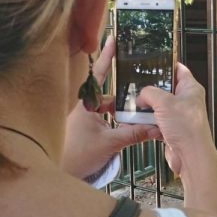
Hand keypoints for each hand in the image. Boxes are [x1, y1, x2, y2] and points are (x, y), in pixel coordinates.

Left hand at [61, 36, 160, 181]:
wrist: (60, 176)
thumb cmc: (76, 156)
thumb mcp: (109, 144)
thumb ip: (133, 134)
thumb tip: (156, 127)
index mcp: (85, 104)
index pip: (98, 74)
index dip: (106, 56)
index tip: (113, 40)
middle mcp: (83, 107)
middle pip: (108, 94)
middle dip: (126, 94)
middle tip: (143, 87)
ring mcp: (83, 118)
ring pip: (108, 109)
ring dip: (122, 111)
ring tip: (142, 113)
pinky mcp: (85, 129)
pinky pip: (105, 119)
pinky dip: (117, 122)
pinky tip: (130, 127)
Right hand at [135, 62, 213, 177]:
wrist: (190, 156)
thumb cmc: (187, 128)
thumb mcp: (164, 102)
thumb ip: (149, 93)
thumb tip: (141, 95)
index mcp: (190, 89)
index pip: (179, 70)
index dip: (166, 65)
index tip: (153, 63)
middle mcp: (186, 101)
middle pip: (165, 89)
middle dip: (151, 90)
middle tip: (137, 88)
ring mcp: (179, 116)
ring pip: (158, 107)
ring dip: (147, 109)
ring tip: (135, 106)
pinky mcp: (172, 130)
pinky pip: (156, 122)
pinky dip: (147, 123)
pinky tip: (139, 122)